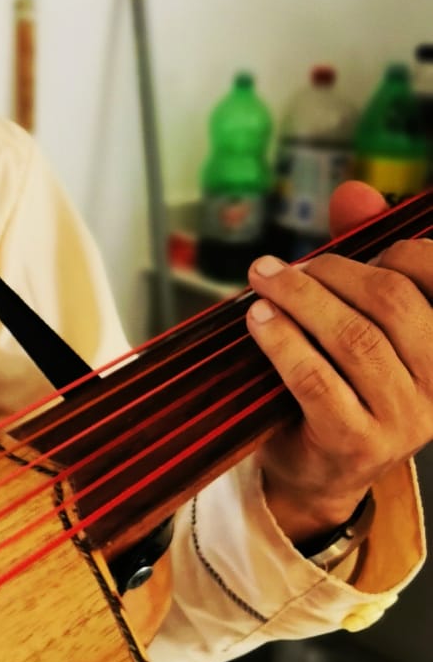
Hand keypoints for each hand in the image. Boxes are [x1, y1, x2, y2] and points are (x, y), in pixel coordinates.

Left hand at [247, 180, 432, 542]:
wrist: (318, 469)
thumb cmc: (341, 383)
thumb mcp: (359, 319)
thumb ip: (362, 258)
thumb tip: (355, 191)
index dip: (397, 251)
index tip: (357, 249)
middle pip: (392, 302)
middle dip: (331, 271)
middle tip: (279, 266)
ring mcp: (402, 418)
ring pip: (354, 339)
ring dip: (300, 300)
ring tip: (262, 283)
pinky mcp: (356, 442)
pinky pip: (316, 380)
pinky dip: (282, 341)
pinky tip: (258, 321)